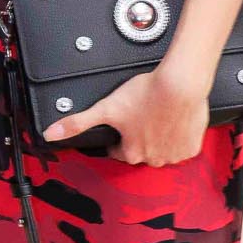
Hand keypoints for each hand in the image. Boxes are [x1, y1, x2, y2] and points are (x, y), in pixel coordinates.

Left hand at [46, 66, 210, 165]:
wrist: (181, 83)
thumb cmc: (147, 93)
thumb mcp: (106, 107)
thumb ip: (78, 122)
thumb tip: (50, 134)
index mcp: (131, 153)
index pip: (119, 151)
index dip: (119, 136)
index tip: (124, 123)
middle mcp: (152, 159)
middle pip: (141, 151)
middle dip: (140, 137)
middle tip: (142, 115)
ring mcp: (173, 155)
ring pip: (162, 150)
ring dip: (159, 138)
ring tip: (157, 116)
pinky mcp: (191, 147)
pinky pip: (182, 147)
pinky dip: (178, 138)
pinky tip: (173, 122)